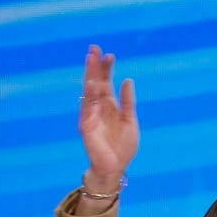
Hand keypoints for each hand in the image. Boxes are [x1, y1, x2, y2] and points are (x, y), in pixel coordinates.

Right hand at [79, 44, 138, 186]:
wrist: (115, 169)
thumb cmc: (123, 148)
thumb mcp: (130, 121)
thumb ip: (128, 102)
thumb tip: (128, 80)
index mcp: (110, 105)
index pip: (106, 82)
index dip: (107, 69)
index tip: (110, 55)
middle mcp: (99, 107)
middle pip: (95, 82)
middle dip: (94, 66)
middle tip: (95, 48)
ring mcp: (91, 115)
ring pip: (88, 91)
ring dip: (89, 75)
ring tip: (90, 59)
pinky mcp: (86, 126)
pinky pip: (86, 108)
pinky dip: (88, 96)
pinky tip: (90, 83)